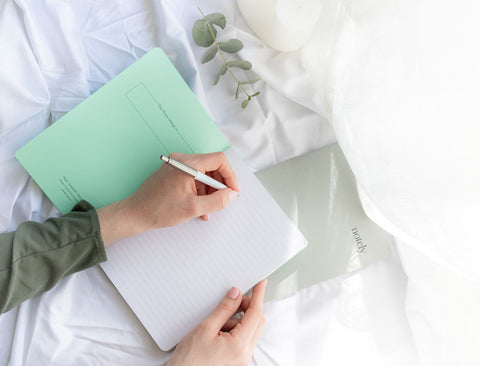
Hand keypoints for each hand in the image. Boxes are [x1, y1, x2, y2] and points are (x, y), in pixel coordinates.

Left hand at [98, 152, 238, 245]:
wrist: (136, 214)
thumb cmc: (159, 210)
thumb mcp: (193, 208)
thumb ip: (217, 201)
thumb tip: (231, 195)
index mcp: (188, 164)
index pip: (219, 159)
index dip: (230, 175)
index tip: (232, 190)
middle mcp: (182, 159)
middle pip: (212, 165)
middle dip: (219, 184)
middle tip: (222, 200)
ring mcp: (177, 164)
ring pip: (203, 173)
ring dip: (209, 190)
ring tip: (208, 209)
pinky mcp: (173, 172)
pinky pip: (193, 177)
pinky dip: (200, 190)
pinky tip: (199, 207)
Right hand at [167, 279, 266, 365]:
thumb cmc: (189, 361)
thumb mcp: (205, 328)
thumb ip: (224, 309)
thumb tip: (236, 294)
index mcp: (239, 346)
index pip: (255, 314)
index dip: (258, 295)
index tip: (261, 283)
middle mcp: (244, 355)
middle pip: (256, 322)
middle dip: (248, 307)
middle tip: (234, 298)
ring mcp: (241, 360)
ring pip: (250, 331)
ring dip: (238, 320)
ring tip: (217, 324)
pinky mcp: (236, 361)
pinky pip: (243, 340)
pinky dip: (235, 330)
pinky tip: (219, 331)